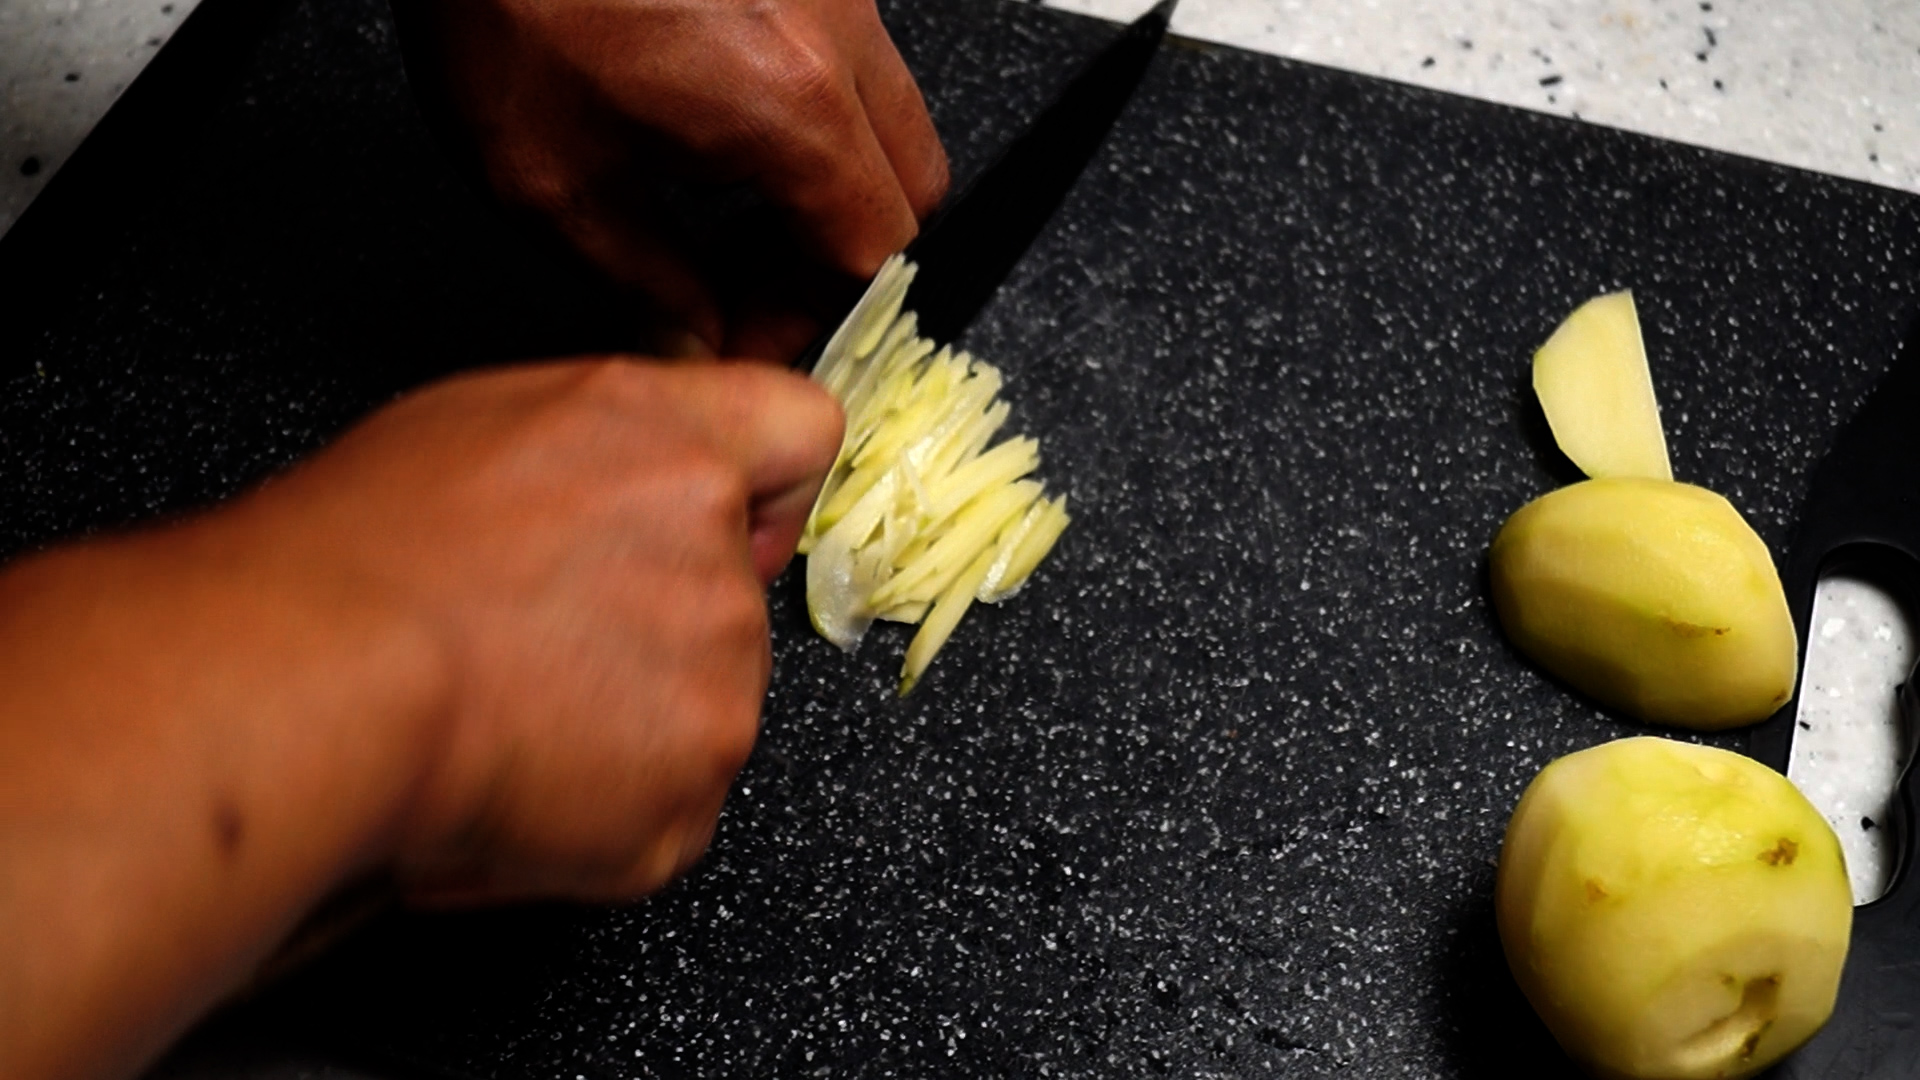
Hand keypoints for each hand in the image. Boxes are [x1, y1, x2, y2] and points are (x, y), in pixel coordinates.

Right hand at [248, 359, 843, 901]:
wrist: (322, 680)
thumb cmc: (359, 552)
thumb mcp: (479, 423)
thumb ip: (600, 447)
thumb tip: (626, 492)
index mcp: (673, 449)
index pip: (801, 432)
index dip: (768, 486)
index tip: (732, 520)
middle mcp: (718, 562)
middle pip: (733, 597)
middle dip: (657, 626)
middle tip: (541, 646)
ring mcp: (717, 689)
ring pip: (701, 706)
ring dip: (629, 722)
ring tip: (508, 717)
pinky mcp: (689, 799)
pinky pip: (664, 808)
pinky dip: (601, 814)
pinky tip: (512, 781)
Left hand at [395, 0, 949, 360]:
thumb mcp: (550, 179)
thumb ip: (642, 284)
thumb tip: (689, 339)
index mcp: (788, 103)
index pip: (869, 255)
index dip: (810, 319)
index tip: (745, 338)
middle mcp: (834, 33)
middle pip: (910, 188)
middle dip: (840, 255)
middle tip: (751, 287)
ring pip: (887, 120)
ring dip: (829, 185)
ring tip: (727, 210)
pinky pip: (847, 59)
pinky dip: (808, 119)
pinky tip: (721, 130)